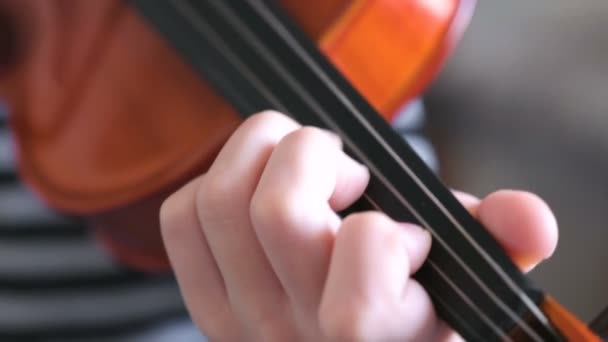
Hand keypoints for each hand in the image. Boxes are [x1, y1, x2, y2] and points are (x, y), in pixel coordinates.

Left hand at [159, 111, 557, 340]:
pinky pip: (183, 218)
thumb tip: (526, 217)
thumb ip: (499, 242)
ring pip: (220, 200)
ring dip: (261, 152)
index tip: (403, 234)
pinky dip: (214, 182)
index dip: (383, 226)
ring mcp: (241, 319)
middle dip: (314, 154)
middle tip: (343, 173)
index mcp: (376, 328)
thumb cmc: (407, 311)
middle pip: (277, 208)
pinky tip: (256, 194)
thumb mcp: (464, 280)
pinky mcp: (204, 303)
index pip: (365, 251)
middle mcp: (299, 329)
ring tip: (300, 170)